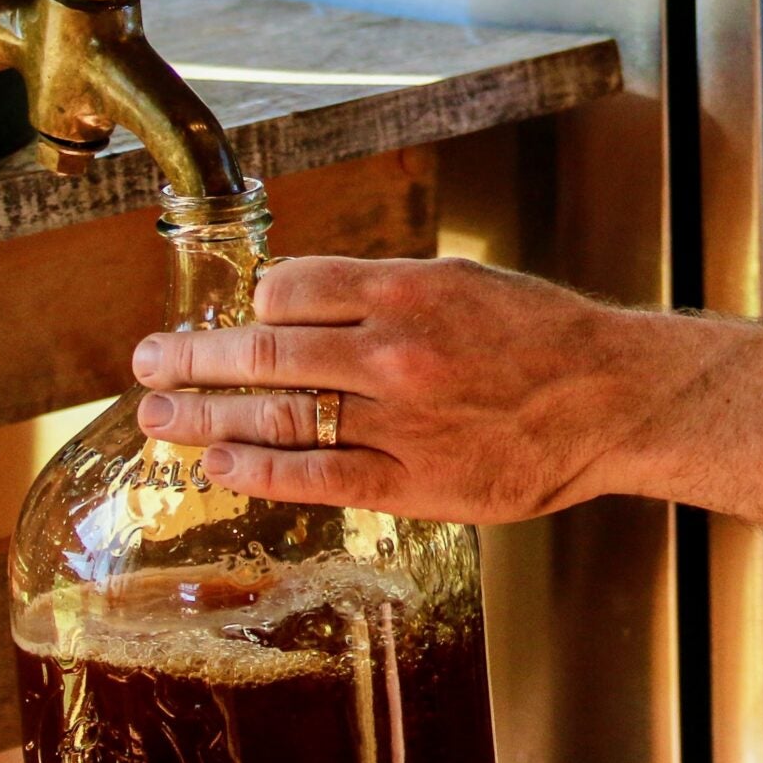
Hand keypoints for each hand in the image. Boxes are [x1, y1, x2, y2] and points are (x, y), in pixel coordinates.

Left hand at [129, 256, 645, 520]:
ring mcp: (399, 419)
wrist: (614, 397)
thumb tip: (303, 302)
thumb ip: (387, 294)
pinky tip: (222, 465)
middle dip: (192, 358)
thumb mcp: (465, 281)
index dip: (248, 306)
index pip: (287, 290)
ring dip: (206, 417)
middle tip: (148, 362)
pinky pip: (318, 478)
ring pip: (277, 417)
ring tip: (161, 416)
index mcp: (406, 290)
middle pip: (262, 353)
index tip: (228, 320)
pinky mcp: (414, 481)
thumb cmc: (543, 336)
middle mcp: (393, 350)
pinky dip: (260, 471)